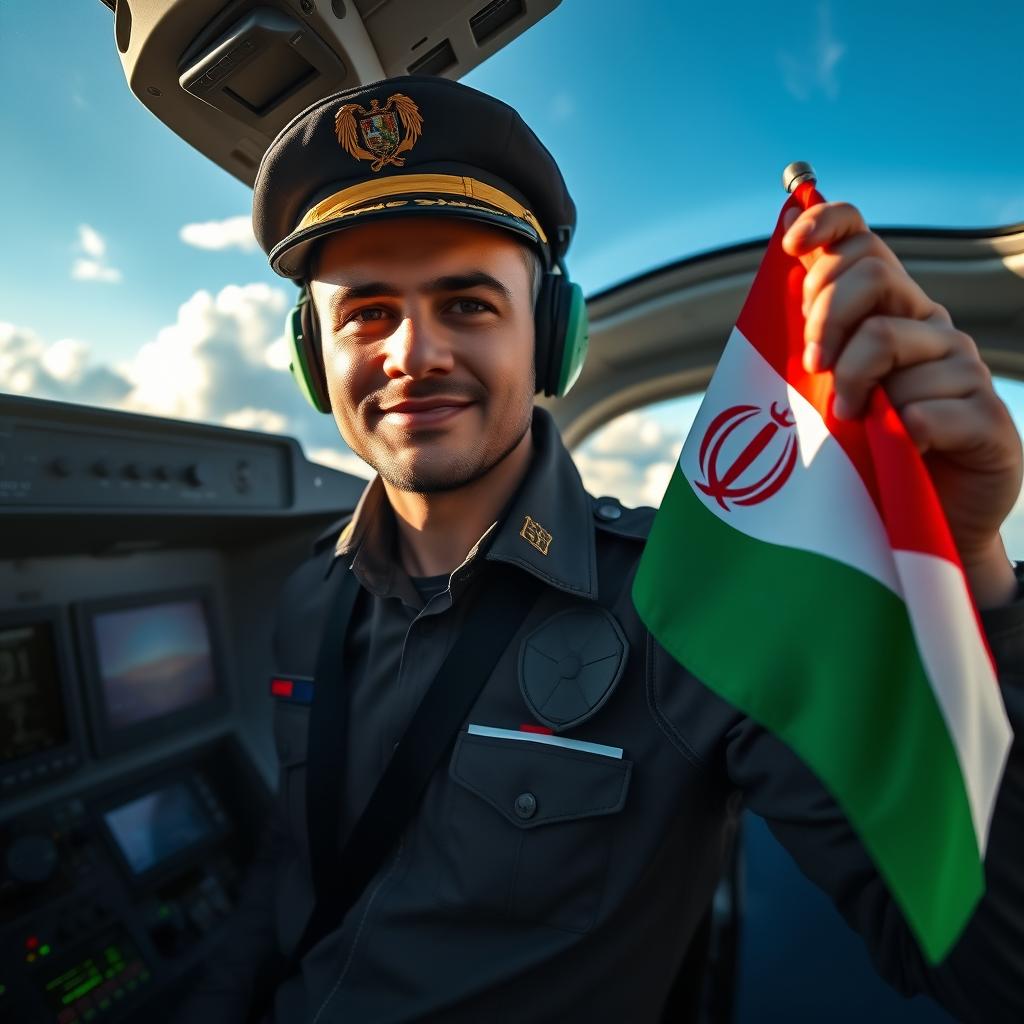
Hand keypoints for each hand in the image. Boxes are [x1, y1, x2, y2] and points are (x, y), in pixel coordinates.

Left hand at [781, 201, 1022, 606]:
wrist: (918, 525)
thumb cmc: (864, 456)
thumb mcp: (826, 396)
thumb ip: (814, 347)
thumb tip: (785, 283)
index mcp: (891, 314)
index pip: (864, 242)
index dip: (829, 226)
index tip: (792, 246)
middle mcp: (930, 329)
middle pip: (875, 277)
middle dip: (827, 317)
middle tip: (814, 368)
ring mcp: (964, 370)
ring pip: (892, 342)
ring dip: (854, 387)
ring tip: (853, 425)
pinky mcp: (988, 420)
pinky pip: (927, 409)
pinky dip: (902, 432)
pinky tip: (903, 450)